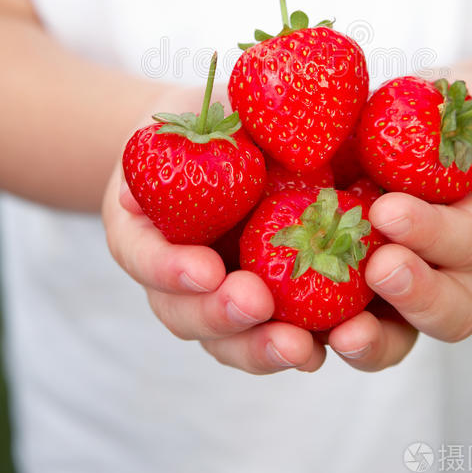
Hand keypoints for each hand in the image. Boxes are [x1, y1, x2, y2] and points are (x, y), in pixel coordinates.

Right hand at [102, 86, 325, 374]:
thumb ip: (167, 151)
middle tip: (255, 304)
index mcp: (145, 234)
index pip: (147, 258)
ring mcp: (227, 296)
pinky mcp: (278, 300)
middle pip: (190, 317)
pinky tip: (341, 339)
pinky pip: (290, 329)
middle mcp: (182, 280)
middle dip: (221, 316)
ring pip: (236, 342)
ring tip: (300, 348)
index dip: (171, 269)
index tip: (206, 268)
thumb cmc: (199, 126)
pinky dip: (313, 340)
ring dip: (265, 348)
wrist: (232, 134)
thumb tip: (130, 196)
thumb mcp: (180, 124)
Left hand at [323, 71, 471, 370]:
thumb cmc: (446, 112)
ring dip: (371, 342)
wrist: (397, 124)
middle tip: (378, 267)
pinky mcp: (346, 294)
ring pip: (395, 340)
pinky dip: (313, 338)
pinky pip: (332, 329)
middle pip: (448, 312)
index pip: (468, 244)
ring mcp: (396, 291)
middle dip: (416, 295)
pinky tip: (284, 330)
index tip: (388, 210)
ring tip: (338, 334)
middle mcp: (445, 273)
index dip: (434, 235)